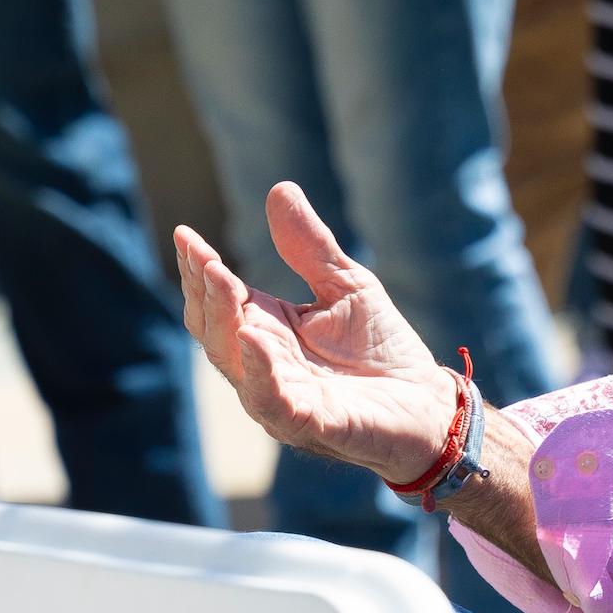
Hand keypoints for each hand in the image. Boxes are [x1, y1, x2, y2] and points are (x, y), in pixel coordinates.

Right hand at [173, 183, 460, 484]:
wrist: (428, 404)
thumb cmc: (381, 349)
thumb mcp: (347, 285)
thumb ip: (310, 247)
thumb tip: (279, 188)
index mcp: (268, 332)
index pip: (220, 300)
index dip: (200, 269)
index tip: (185, 234)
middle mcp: (264, 367)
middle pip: (215, 332)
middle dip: (205, 293)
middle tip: (202, 255)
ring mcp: (284, 398)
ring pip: (236, 366)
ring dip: (223, 325)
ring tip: (220, 281)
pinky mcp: (314, 424)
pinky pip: (276, 404)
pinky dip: (262, 374)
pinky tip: (256, 339)